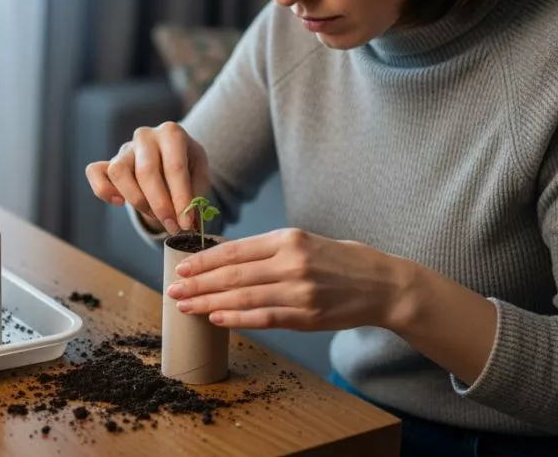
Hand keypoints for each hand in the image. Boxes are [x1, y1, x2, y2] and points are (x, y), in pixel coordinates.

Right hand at [85, 121, 209, 233]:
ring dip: (136, 200)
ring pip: (119, 173)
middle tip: (172, 226)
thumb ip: (195, 196)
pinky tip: (119, 202)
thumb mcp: (200, 176)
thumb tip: (187, 220)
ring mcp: (125, 148)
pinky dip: (103, 189)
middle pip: (146, 172)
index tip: (186, 223)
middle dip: (160, 205)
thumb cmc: (186, 166)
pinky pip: (95, 172)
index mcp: (172, 133)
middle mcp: (145, 136)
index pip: (174, 168)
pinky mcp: (109, 161)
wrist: (172, 156)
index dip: (180, 199)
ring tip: (152, 213)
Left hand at [165, 228, 415, 330]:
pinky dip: (236, 318)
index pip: (236, 249)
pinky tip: (215, 318)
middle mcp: (292, 262)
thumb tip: (228, 260)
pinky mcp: (307, 316)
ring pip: (243, 297)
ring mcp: (300, 291)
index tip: (181, 265)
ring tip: (185, 305)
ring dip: (209, 302)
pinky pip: (264, 318)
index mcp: (289, 239)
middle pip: (233, 274)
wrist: (384, 285)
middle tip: (172, 288)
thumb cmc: (343, 261)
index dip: (204, 259)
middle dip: (198, 282)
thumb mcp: (307, 241)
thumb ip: (270, 250)